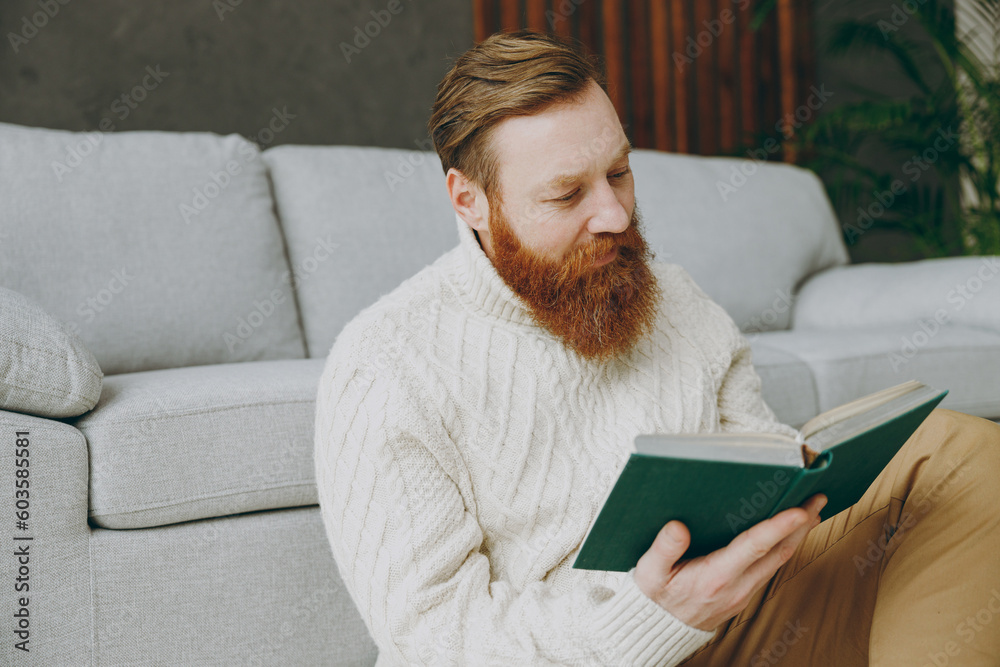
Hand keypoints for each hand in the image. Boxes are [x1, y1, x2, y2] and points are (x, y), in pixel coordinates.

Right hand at [634, 493, 826, 631]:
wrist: (661, 628)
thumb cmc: (655, 596)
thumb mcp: (648, 573)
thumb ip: (663, 549)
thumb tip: (678, 527)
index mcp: (715, 577)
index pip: (754, 547)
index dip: (779, 527)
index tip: (799, 511)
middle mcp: (736, 586)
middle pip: (778, 552)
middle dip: (801, 525)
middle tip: (816, 499)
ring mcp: (744, 591)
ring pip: (779, 560)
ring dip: (798, 535)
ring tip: (811, 511)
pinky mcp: (745, 592)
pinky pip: (772, 566)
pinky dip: (785, 546)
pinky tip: (788, 534)